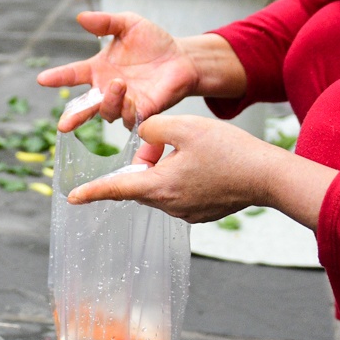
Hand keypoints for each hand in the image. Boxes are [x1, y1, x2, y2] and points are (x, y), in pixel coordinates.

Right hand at [36, 12, 206, 130]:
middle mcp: (107, 90)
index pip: (73, 74)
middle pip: (84, 107)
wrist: (182, 57)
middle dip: (73, 116)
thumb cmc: (153, 41)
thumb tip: (81, 17)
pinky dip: (129, 111)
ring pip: (108, 112)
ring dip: (110, 101)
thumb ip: (106, 22)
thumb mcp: (128, 24)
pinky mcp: (143, 112)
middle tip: (63, 124)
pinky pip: (131, 119)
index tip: (42, 79)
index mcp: (98, 69)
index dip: (58, 77)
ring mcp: (124, 103)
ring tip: (119, 83)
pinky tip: (133, 99)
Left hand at [65, 114, 334, 226]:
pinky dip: (183, 177)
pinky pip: (181, 193)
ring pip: (161, 186)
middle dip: (145, 162)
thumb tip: (145, 137)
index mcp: (159, 187)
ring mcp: (187, 212)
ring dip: (165, 168)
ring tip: (192, 149)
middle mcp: (169, 205)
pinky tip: (204, 164)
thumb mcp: (184, 126)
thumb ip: (154, 127)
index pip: (115, 189)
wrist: (268, 177)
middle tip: (166, 141)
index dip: (91, 192)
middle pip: (141, 182)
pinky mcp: (202, 213)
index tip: (71, 198)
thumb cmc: (228, 151)